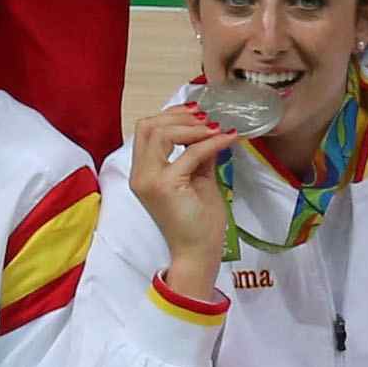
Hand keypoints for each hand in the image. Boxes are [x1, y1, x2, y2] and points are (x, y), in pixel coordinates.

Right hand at [125, 97, 238, 296]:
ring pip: (160, 133)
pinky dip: (211, 141)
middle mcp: (140, 174)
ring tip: (217, 126)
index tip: (200, 113)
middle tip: (209, 116)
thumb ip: (198, 153)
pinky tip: (228, 138)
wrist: (199, 253)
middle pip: (148, 125)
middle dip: (180, 115)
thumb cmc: (199, 222)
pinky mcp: (165, 186)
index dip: (172, 115)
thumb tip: (210, 128)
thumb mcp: (199, 178)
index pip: (147, 129)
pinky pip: (189, 153)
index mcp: (143, 171)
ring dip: (193, 126)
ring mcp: (149, 180)